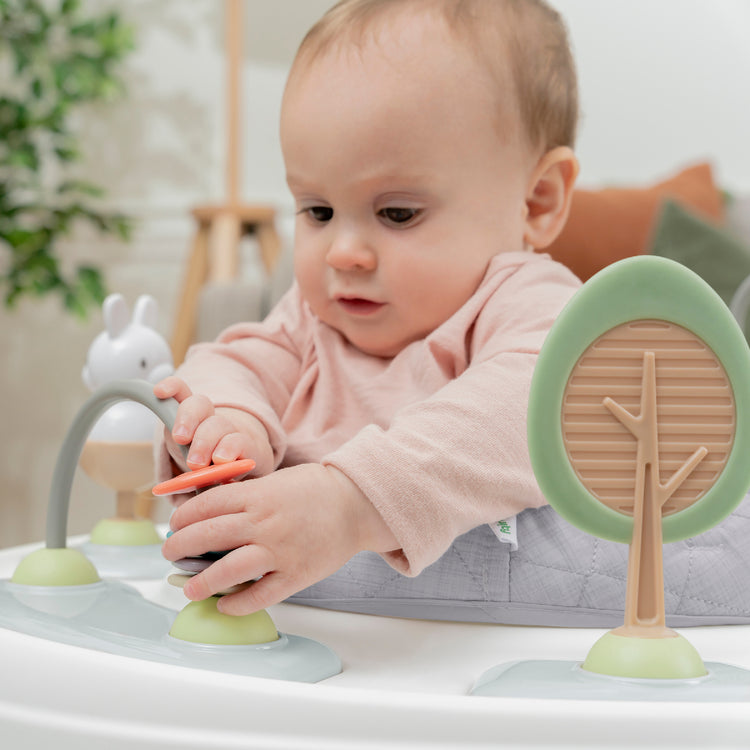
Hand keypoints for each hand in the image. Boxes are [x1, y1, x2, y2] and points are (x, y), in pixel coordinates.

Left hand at [154, 376, 273, 475]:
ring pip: (219, 424)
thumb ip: (179, 478)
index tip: (159, 392)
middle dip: (187, 419)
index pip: (182, 394)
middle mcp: (211, 420)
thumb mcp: (187, 472)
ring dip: (206, 441)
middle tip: (181, 439)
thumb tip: (173, 494)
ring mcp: (231, 431)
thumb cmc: (210, 473)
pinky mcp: (251, 446)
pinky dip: (230, 449)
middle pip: (200, 404)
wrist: (246, 477)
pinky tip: (223, 461)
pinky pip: (240, 442)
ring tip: (199, 464)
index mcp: (191, 421)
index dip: (171, 388)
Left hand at [161, 463, 398, 614]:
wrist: (355, 504)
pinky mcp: (295, 575)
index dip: (183, 518)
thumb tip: (210, 514)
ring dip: (202, 582)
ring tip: (190, 588)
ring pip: (228, 571)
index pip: (206, 506)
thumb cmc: (315, 490)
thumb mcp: (276, 481)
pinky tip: (225, 604)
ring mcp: (279, 551)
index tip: (174, 526)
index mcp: (258, 495)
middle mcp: (264, 522)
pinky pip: (259, 596)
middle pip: (208, 536)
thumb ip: (246, 495)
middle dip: (180, 546)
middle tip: (170, 553)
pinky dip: (237, 604)